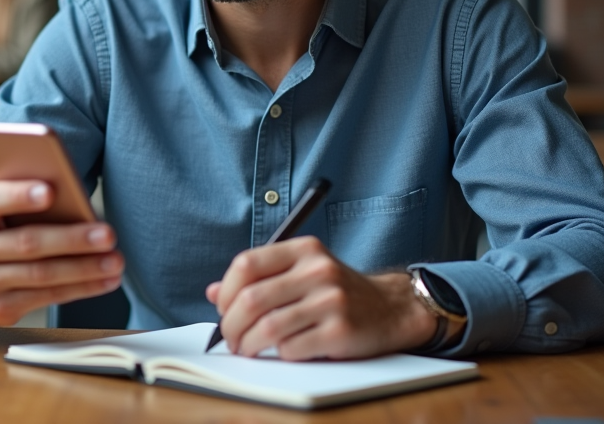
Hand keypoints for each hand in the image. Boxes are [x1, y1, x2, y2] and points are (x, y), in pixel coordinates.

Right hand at [0, 180, 123, 326]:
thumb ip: (16, 197)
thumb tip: (67, 194)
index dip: (18, 196)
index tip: (51, 191)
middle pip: (26, 243)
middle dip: (71, 239)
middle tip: (107, 234)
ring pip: (41, 275)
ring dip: (84, 269)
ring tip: (114, 261)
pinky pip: (46, 298)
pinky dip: (80, 288)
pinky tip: (104, 280)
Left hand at [205, 236, 436, 359]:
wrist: (391, 309)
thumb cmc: (336, 292)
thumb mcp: (302, 272)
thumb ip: (260, 278)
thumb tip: (213, 293)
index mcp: (304, 249)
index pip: (246, 264)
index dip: (226, 290)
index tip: (223, 309)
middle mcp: (317, 270)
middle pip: (252, 298)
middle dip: (231, 324)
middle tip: (229, 338)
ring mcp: (331, 300)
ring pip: (268, 327)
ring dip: (249, 344)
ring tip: (246, 349)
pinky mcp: (341, 331)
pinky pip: (292, 348)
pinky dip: (279, 354)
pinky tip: (283, 351)